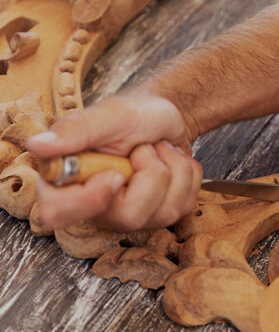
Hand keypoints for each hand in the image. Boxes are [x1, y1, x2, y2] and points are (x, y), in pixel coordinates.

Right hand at [26, 91, 202, 230]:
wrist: (166, 117)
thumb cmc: (133, 114)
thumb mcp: (109, 114)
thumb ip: (76, 130)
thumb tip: (37, 146)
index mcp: (67, 180)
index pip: (58, 213)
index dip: (89, 199)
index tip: (115, 174)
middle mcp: (96, 205)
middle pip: (130, 217)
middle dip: (151, 173)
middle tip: (143, 148)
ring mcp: (131, 215)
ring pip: (166, 211)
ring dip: (173, 168)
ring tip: (158, 150)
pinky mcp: (161, 216)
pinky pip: (185, 204)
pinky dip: (188, 175)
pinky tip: (172, 161)